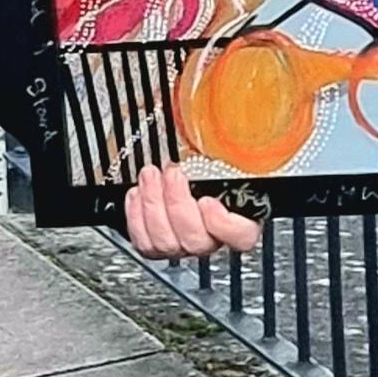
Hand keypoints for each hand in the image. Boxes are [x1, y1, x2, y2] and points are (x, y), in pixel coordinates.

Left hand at [122, 157, 261, 259]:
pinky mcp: (157, 246)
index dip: (222, 224)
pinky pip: (144, 242)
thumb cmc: (209, 164)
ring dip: (154, 204)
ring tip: (150, 175)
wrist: (184, 174)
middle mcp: (212, 239)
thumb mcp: (225, 154)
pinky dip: (136, 216)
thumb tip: (230, 130)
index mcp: (240, 218)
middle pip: (196, 239)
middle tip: (172, 173)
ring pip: (167, 242)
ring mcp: (183, 246)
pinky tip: (138, 193)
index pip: (241, 236)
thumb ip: (230, 153)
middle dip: (177, 203)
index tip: (207, 200)